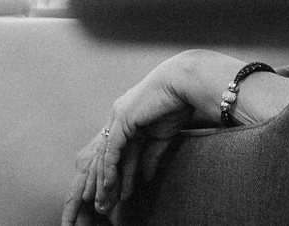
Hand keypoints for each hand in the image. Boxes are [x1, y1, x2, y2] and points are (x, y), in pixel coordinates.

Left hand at [63, 52, 206, 224]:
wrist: (186, 83)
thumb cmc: (179, 104)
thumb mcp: (163, 137)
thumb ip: (151, 156)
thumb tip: (145, 177)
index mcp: (129, 119)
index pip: (118, 153)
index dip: (116, 175)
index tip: (116, 196)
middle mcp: (118, 118)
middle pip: (107, 157)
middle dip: (104, 183)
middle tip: (102, 206)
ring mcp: (117, 118)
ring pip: (105, 156)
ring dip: (103, 182)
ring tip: (103, 203)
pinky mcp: (121, 120)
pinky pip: (111, 150)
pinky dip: (109, 169)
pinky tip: (108, 186)